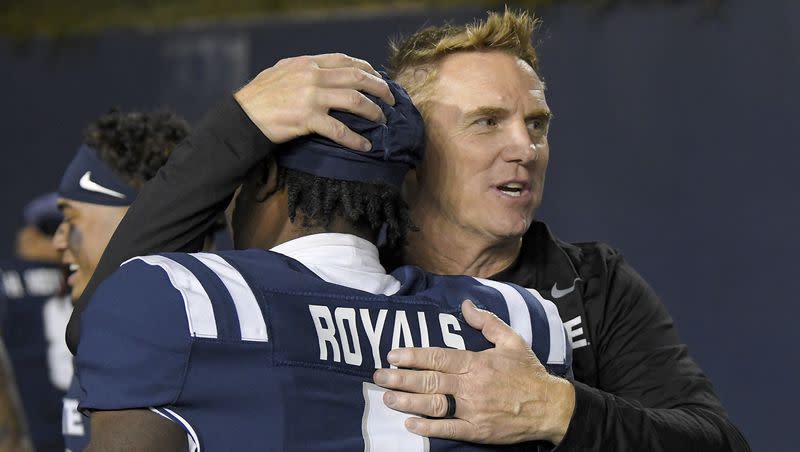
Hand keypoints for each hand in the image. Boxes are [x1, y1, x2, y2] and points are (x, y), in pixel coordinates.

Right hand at [234, 53, 394, 150]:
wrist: (241, 117)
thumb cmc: (259, 97)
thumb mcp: (281, 72)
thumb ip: (303, 70)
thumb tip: (322, 73)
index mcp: (307, 64)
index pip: (346, 61)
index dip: (368, 69)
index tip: (378, 79)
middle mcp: (312, 76)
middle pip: (357, 78)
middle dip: (380, 89)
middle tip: (391, 101)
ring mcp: (311, 97)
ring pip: (355, 100)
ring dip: (374, 111)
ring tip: (382, 122)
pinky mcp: (307, 119)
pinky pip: (339, 129)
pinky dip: (356, 139)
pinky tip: (365, 146)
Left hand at [372, 300, 575, 444]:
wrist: (550, 407)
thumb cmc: (529, 373)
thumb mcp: (512, 340)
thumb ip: (486, 322)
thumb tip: (466, 305)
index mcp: (477, 362)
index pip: (438, 357)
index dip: (413, 356)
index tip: (392, 354)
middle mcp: (471, 385)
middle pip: (429, 380)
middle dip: (401, 378)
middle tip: (379, 376)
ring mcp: (474, 410)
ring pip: (434, 404)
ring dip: (407, 401)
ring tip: (387, 398)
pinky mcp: (478, 431)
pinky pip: (448, 429)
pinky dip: (428, 427)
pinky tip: (410, 424)